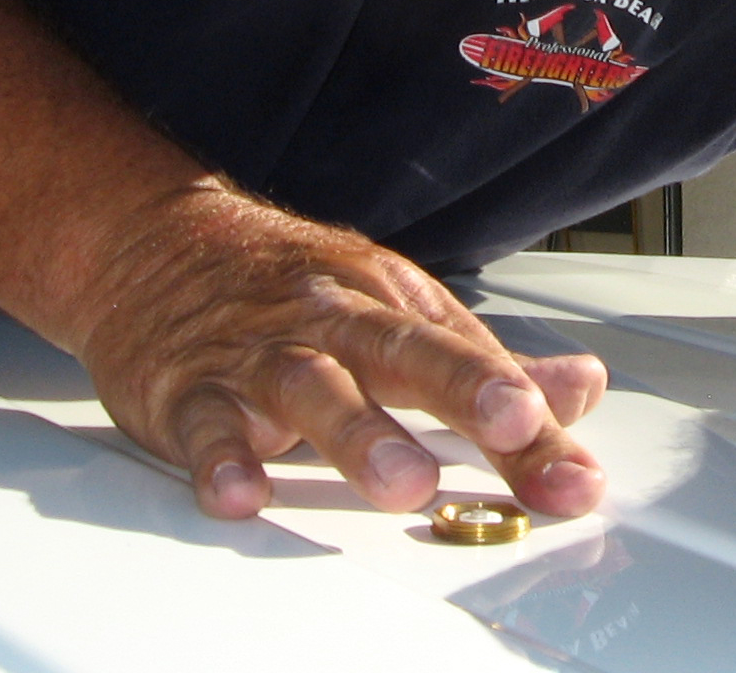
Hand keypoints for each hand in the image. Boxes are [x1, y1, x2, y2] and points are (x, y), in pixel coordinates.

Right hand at [71, 184, 608, 520]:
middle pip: (405, 353)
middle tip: (515, 425)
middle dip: (464, 391)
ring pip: (311, 388)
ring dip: (358, 434)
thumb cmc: (290, 288)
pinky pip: (204, 425)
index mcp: (392, 304)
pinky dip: (220, 457)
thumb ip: (486, 365)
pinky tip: (241, 490)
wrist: (154, 245)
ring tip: (401, 482)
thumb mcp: (396, 310)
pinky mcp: (188, 391)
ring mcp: (260, 355)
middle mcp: (333, 321)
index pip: (474, 366)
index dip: (532, 423)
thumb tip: (581, 391)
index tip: (575, 473)